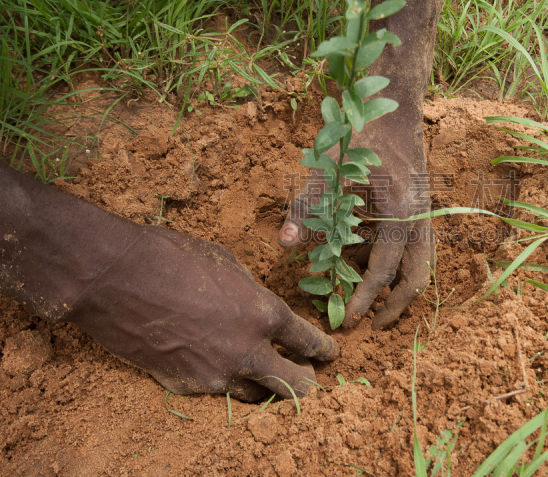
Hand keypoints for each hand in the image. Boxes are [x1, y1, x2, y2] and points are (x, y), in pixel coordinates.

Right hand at [68, 226, 339, 400]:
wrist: (112, 277)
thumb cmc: (170, 256)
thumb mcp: (225, 262)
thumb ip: (250, 291)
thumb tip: (258, 303)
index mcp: (264, 313)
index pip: (309, 341)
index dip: (325, 350)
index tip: (330, 353)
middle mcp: (247, 350)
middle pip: (296, 383)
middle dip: (307, 380)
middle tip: (309, 375)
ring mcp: (216, 374)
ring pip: (258, 395)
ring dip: (267, 386)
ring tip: (268, 377)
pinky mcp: (185, 386)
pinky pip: (218, 392)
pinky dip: (226, 383)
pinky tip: (222, 369)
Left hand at [279, 132, 433, 329]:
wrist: (394, 99)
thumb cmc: (361, 133)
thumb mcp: (328, 170)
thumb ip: (306, 207)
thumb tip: (283, 244)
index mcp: (400, 214)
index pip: (384, 271)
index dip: (366, 298)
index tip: (350, 319)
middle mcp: (419, 219)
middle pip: (417, 278)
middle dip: (397, 306)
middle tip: (374, 326)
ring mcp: (423, 213)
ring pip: (419, 264)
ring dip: (397, 286)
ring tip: (370, 301)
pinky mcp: (418, 206)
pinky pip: (412, 246)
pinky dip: (394, 262)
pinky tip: (366, 262)